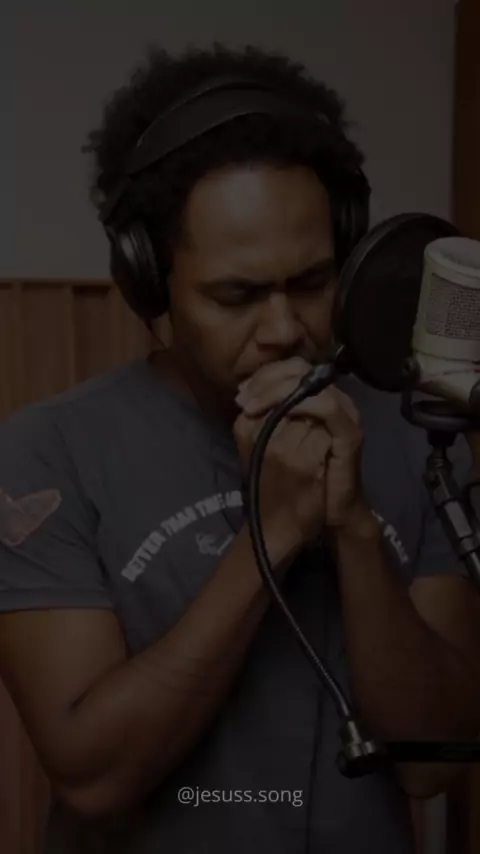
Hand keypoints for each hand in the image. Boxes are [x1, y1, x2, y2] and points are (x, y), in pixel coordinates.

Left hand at [233, 357, 371, 560]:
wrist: (326, 512)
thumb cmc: (300, 478)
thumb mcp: (275, 441)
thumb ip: (268, 414)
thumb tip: (243, 393)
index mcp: (317, 397)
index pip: (291, 368)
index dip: (263, 376)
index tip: (240, 392)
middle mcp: (334, 399)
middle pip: (300, 369)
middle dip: (266, 380)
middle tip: (243, 398)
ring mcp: (345, 414)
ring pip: (311, 383)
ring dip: (277, 391)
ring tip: (251, 407)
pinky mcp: (350, 433)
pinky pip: (327, 407)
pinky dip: (301, 405)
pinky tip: (276, 415)